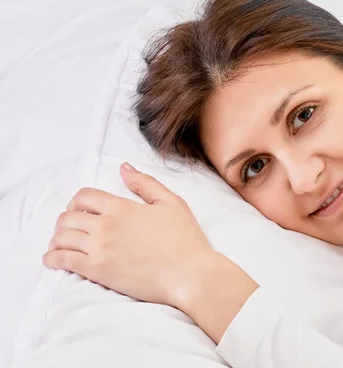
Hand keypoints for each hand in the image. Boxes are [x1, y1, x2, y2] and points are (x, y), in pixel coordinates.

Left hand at [44, 162, 257, 341]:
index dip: (77, 201)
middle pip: (68, 217)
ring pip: (61, 238)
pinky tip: (53, 259)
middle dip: (65, 221)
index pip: (84, 196)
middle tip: (70, 228)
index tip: (80, 209)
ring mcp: (99, 249)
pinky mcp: (97, 271)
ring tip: (60, 244)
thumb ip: (145, 184)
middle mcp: (106, 225)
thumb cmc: (185, 240)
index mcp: (122, 207)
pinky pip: (63, 260)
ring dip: (56, 239)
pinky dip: (52, 258)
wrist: (189, 274)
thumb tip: (123, 168)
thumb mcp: (172, 203)